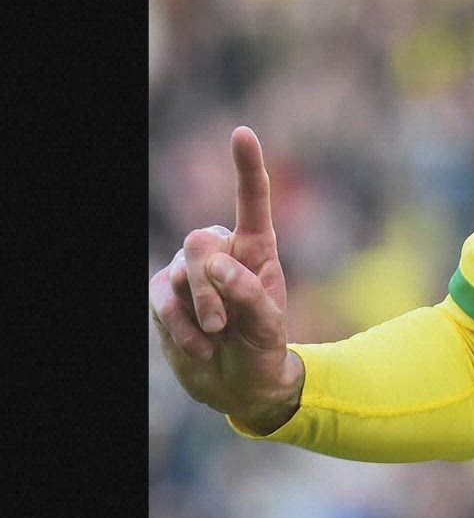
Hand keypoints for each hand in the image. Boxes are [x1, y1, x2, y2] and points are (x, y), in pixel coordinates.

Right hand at [149, 126, 303, 433]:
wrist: (240, 383)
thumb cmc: (264, 347)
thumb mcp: (268, 325)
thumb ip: (249, 292)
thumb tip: (216, 263)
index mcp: (257, 249)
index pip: (251, 201)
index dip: (246, 167)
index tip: (242, 134)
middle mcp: (222, 252)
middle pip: (201, 241)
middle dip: (210, 284)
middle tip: (223, 321)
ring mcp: (190, 273)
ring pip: (180, 272)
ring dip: (197, 310)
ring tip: (217, 335)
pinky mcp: (166, 296)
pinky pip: (160, 298)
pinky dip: (177, 325)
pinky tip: (198, 345)